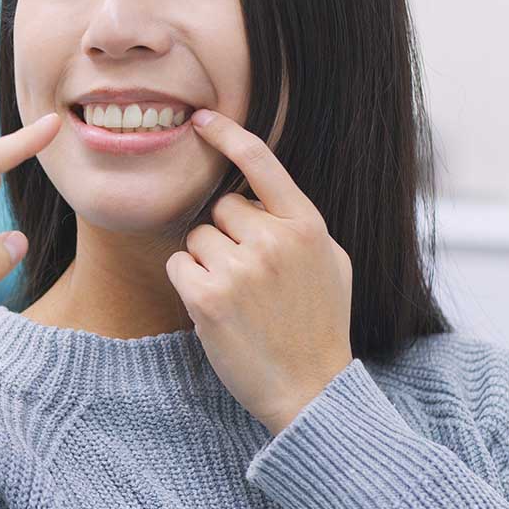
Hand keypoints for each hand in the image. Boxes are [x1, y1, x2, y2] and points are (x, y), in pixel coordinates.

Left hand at [165, 110, 353, 434]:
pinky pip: (178, 265)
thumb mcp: (330, 263)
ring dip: (206, 262)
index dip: (228, 135)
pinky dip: (189, 283)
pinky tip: (215, 309)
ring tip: (238, 298)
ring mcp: (240, 268)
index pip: (261, 164)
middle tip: (249, 277)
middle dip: (225, 236)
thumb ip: (298, 224)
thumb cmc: (319, 325)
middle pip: (220, 209)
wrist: (310, 390)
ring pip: (196, 238)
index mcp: (307, 226)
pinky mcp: (208, 297)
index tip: (201, 119)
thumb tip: (262, 193)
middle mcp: (274, 240)